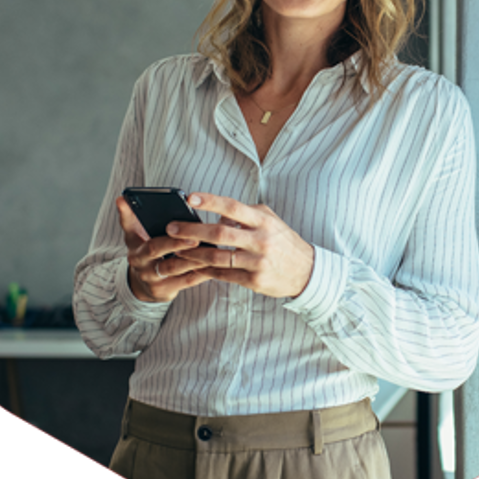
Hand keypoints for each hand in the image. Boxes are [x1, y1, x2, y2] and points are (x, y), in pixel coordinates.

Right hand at [115, 197, 212, 302]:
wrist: (144, 285)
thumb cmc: (145, 253)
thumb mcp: (133, 236)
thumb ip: (130, 218)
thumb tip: (121, 198)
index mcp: (136, 249)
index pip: (142, 237)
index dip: (152, 230)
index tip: (173, 225)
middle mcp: (142, 265)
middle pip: (159, 251)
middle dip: (178, 244)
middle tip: (196, 237)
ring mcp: (153, 280)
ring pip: (176, 267)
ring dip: (194, 258)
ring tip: (211, 248)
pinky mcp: (166, 291)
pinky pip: (187, 280)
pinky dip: (201, 271)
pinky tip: (215, 263)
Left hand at [165, 193, 314, 298]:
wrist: (306, 271)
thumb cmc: (284, 242)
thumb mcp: (271, 221)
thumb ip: (247, 214)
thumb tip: (220, 215)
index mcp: (263, 221)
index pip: (233, 207)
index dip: (210, 201)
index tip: (190, 198)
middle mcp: (261, 240)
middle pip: (220, 233)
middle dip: (192, 231)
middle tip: (171, 228)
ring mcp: (257, 262)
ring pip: (218, 257)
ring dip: (194, 254)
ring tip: (177, 251)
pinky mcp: (254, 280)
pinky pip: (224, 275)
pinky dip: (207, 271)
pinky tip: (194, 267)